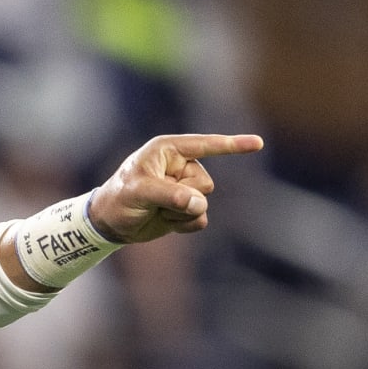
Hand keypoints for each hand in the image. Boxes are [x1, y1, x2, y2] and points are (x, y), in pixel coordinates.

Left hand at [88, 134, 262, 243]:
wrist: (109, 224)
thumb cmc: (118, 199)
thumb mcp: (139, 193)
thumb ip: (169, 195)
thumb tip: (199, 204)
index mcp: (168, 151)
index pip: (205, 145)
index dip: (232, 145)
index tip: (258, 143)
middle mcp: (180, 166)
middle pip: (205, 183)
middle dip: (182, 196)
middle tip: (153, 199)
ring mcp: (184, 188)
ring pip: (203, 202)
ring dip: (179, 212)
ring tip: (155, 210)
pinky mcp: (185, 209)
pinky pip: (200, 219)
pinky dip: (184, 225)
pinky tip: (165, 222)